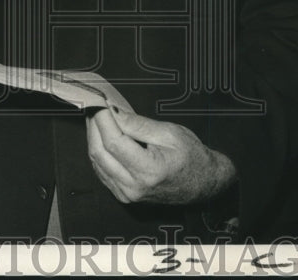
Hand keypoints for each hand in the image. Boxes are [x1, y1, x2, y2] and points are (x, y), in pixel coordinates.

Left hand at [86, 107, 236, 204]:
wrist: (203, 184)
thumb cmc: (192, 157)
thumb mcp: (170, 133)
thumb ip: (139, 124)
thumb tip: (114, 111)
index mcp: (149, 171)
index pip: (114, 142)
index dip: (103, 119)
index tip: (99, 101)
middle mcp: (134, 187)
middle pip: (99, 152)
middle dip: (93, 125)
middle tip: (95, 105)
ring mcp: (127, 194)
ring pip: (97, 162)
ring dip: (93, 137)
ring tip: (98, 117)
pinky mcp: (123, 194)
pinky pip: (102, 170)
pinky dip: (99, 151)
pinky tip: (103, 135)